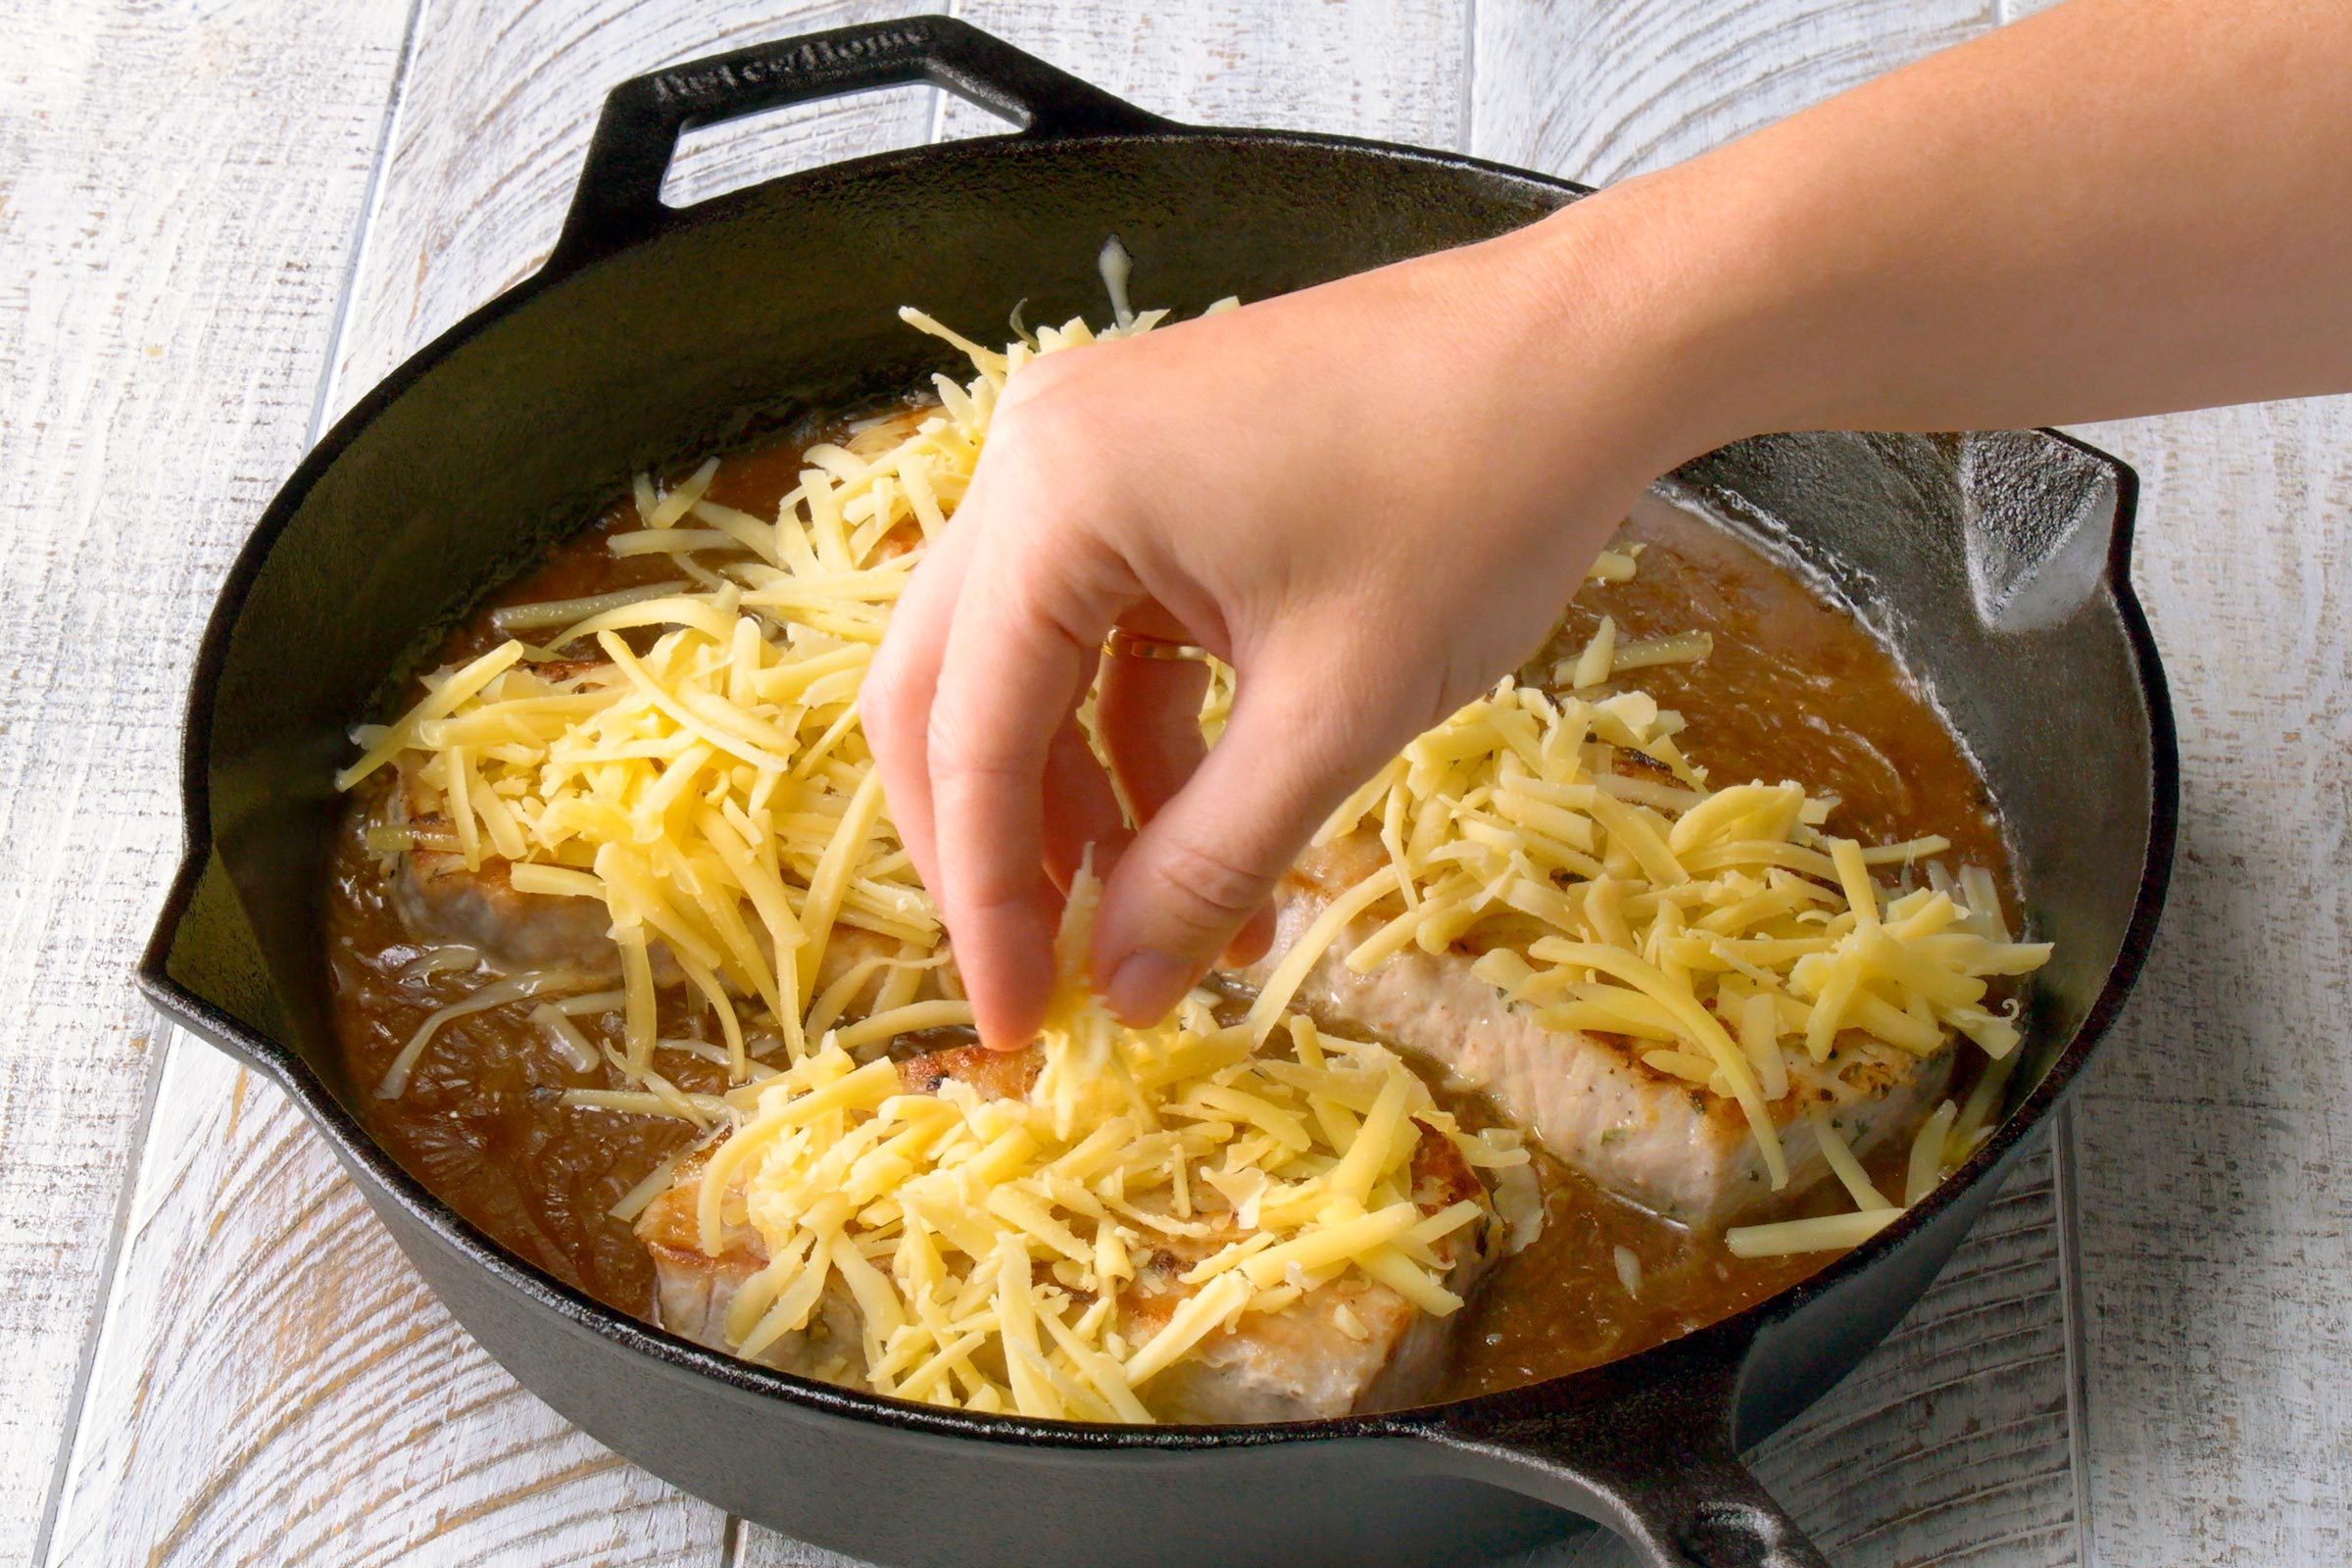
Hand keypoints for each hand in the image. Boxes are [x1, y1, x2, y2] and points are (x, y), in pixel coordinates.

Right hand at [861, 193, 1719, 1046]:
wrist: (1589, 349)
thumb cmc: (1476, 507)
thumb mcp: (1336, 713)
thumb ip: (1212, 862)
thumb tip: (1123, 991)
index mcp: (1053, 497)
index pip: (969, 735)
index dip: (986, 902)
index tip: (1012, 1023)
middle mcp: (1034, 455)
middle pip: (953, 693)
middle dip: (1000, 849)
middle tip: (1049, 974)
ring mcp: (1089, 450)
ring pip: (1027, 666)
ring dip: (1085, 800)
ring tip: (1169, 920)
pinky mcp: (1151, 467)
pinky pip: (1103, 625)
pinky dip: (1140, 731)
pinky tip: (1210, 821)